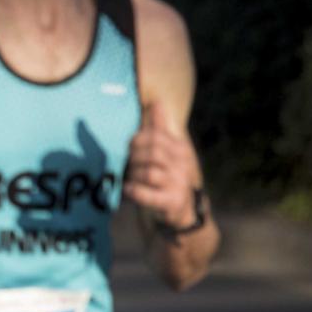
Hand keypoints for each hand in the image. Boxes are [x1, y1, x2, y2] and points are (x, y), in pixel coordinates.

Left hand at [125, 99, 199, 229]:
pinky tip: (127, 189)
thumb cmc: (167, 175)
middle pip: (152, 152)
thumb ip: (158, 128)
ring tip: (130, 178)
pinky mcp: (172, 202)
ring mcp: (179, 183)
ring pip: (148, 172)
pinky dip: (134, 191)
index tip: (129, 147)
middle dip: (134, 156)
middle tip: (128, 163)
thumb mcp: (167, 150)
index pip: (154, 135)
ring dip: (134, 175)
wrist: (184, 210)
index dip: (136, 140)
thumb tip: (155, 101)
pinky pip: (147, 194)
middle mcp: (182, 164)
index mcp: (179, 148)